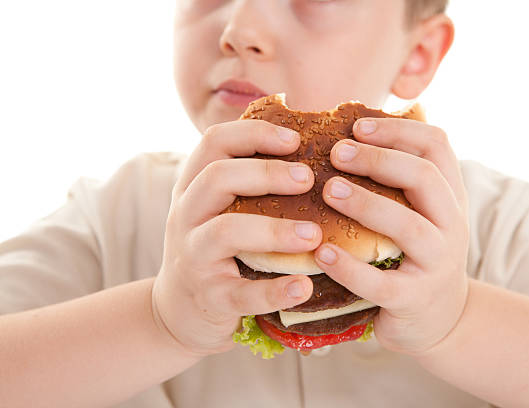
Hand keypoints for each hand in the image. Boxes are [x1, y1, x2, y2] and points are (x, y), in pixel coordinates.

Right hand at [152, 120, 320, 355]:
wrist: (180, 310)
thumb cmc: (215, 247)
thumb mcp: (218, 208)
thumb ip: (246, 180)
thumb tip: (306, 140)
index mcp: (193, 186)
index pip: (215, 142)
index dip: (255, 133)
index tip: (296, 139)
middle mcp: (186, 216)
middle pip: (217, 178)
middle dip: (267, 173)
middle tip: (308, 179)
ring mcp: (194, 257)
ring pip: (226, 232)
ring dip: (274, 230)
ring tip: (314, 235)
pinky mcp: (210, 298)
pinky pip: (242, 294)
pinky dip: (275, 291)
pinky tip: (304, 286)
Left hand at [313, 118, 468, 354]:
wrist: (440, 320)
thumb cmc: (416, 255)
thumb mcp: (422, 213)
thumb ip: (400, 179)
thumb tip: (356, 129)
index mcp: (450, 196)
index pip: (437, 145)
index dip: (399, 129)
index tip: (357, 127)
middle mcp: (451, 225)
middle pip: (424, 177)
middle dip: (378, 159)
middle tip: (336, 153)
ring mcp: (436, 264)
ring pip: (408, 226)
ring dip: (365, 204)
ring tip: (328, 191)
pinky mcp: (413, 300)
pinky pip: (380, 282)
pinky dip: (349, 267)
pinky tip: (321, 253)